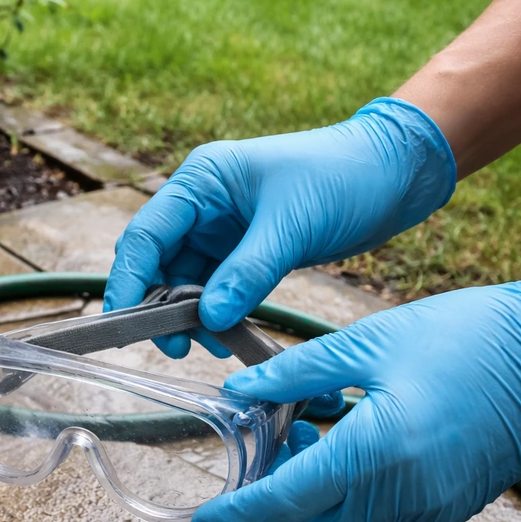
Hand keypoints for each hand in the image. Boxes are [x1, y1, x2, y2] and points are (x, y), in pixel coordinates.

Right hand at [104, 97, 455, 358]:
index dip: (129, 282)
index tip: (125, 325)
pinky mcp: (244, 251)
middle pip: (158, 263)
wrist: (394, 173)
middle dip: (160, 307)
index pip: (146, 235)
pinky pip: (216, 289)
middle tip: (175, 348)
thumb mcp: (291, 226)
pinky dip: (216, 314)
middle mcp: (203, 204)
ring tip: (209, 347)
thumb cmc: (343, 177)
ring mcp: (222, 229)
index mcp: (202, 180)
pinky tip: (227, 336)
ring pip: (185, 281)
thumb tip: (209, 320)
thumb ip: (247, 274)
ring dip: (190, 316)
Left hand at [190, 261, 520, 521]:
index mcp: (379, 450)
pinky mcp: (449, 509)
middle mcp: (405, 494)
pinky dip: (351, 496)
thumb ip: (296, 373)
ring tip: (311, 435)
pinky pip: (380, 519)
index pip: (287, 501)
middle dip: (274, 503)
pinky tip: (352, 445)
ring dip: (312, 499)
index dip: (238, 516)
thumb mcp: (369, 342)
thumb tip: (243, 391)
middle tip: (272, 445)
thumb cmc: (470, 336)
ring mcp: (432, 509)